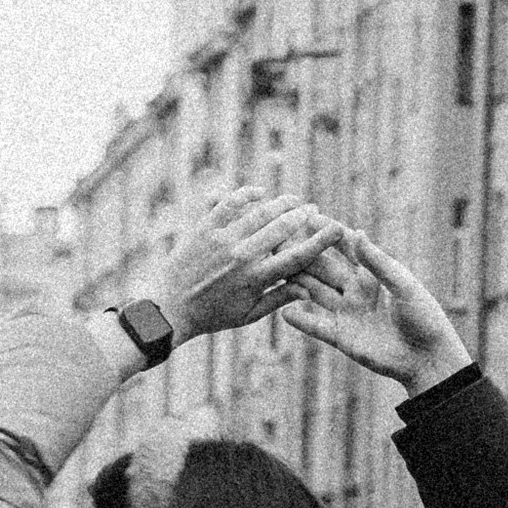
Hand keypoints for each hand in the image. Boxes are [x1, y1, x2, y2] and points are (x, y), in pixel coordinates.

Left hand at [160, 186, 339, 341]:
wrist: (170, 307)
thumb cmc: (212, 316)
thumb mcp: (248, 315)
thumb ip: (278, 299)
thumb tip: (309, 289)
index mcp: (256, 279)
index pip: (297, 255)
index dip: (321, 240)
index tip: (337, 227)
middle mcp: (242, 256)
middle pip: (282, 227)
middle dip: (302, 214)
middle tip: (313, 208)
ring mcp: (222, 239)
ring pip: (259, 212)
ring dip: (280, 202)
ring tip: (292, 199)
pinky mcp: (204, 228)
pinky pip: (228, 203)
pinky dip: (246, 194)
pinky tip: (259, 192)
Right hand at [282, 227, 471, 394]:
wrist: (426, 357)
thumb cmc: (423, 316)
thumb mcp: (402, 284)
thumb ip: (377, 261)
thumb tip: (358, 232)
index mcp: (372, 273)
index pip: (345, 247)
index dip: (327, 232)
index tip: (307, 215)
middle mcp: (356, 290)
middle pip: (324, 268)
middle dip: (303, 254)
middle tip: (279, 241)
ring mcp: (347, 313)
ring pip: (315, 292)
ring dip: (296, 282)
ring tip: (273, 270)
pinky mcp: (342, 337)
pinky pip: (316, 326)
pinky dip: (300, 320)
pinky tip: (282, 312)